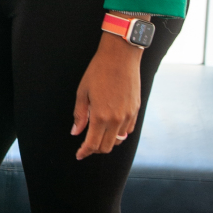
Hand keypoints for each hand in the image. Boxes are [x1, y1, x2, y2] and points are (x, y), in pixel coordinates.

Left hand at [71, 32, 141, 159]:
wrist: (120, 57)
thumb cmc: (98, 71)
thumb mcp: (82, 92)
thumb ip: (80, 115)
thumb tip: (76, 132)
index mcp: (100, 116)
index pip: (93, 144)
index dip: (84, 152)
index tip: (79, 154)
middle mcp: (116, 119)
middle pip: (106, 147)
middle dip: (95, 150)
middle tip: (87, 145)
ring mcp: (128, 115)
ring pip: (119, 140)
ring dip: (108, 142)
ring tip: (98, 135)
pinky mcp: (136, 110)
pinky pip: (128, 130)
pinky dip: (119, 134)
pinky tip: (111, 128)